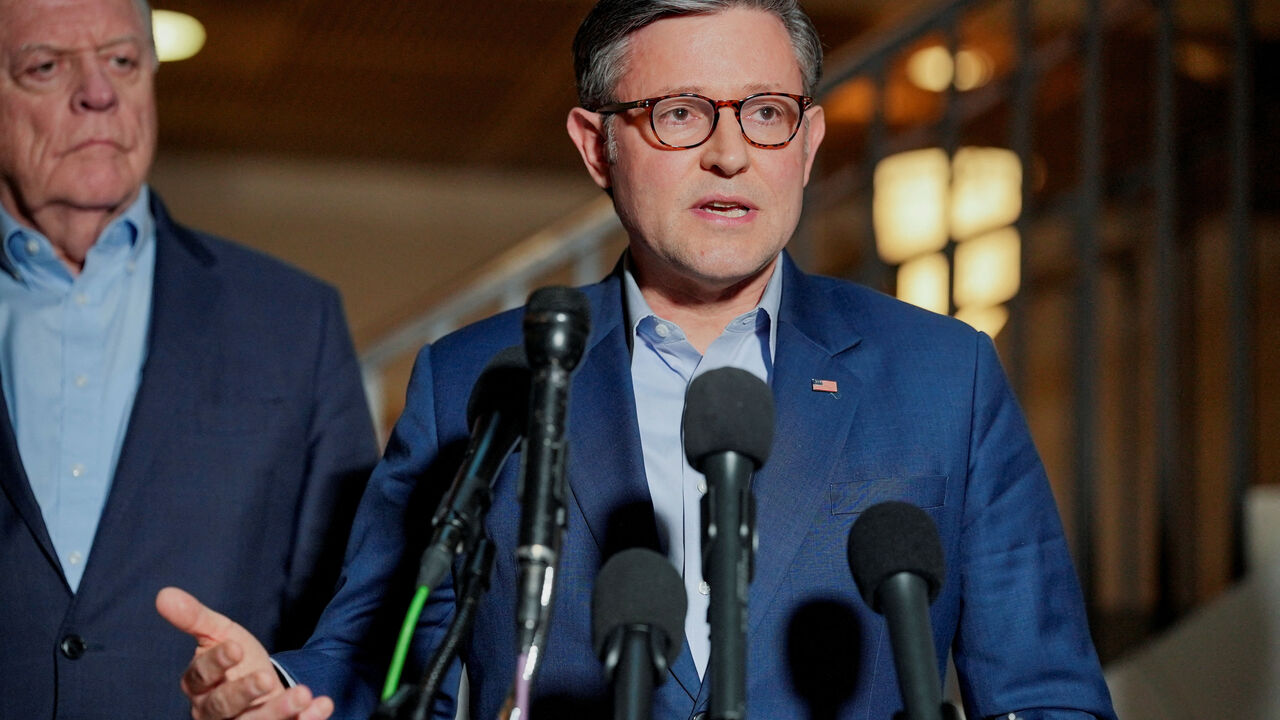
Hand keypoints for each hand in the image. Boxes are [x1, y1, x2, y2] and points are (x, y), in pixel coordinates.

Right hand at [156, 587, 334, 719]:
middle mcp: (215, 712)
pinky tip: (322, 705)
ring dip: (279, 712)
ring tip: (304, 694)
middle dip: (244, 693)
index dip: (216, 663)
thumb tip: (163, 594)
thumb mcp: (219, 634)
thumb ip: (194, 618)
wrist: (260, 687)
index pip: (201, 676)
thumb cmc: (236, 660)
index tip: (235, 647)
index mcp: (200, 686)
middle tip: (266, 678)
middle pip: (223, 707)